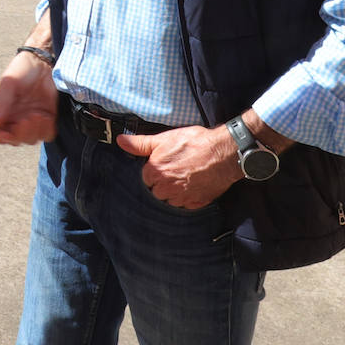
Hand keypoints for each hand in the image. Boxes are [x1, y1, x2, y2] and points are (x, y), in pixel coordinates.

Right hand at [0, 50, 57, 144]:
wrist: (41, 63)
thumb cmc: (21, 70)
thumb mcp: (8, 83)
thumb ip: (1, 102)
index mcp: (2, 112)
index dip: (4, 137)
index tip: (12, 130)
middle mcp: (15, 119)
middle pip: (16, 140)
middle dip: (24, 133)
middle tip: (29, 117)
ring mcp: (31, 120)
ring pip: (32, 139)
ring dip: (36, 130)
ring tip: (39, 114)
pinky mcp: (46, 119)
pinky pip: (47, 135)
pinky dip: (47, 129)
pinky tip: (46, 115)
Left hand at [117, 125, 241, 209]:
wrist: (223, 153)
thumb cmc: (194, 143)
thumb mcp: (164, 139)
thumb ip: (140, 143)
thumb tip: (120, 141)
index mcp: (154, 172)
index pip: (145, 179)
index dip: (154, 171)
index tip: (163, 165)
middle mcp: (166, 188)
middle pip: (156, 192)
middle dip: (162, 184)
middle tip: (175, 171)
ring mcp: (181, 198)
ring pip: (170, 200)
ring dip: (174, 192)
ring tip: (184, 178)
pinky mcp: (196, 203)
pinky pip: (186, 205)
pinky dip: (188, 198)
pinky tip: (193, 186)